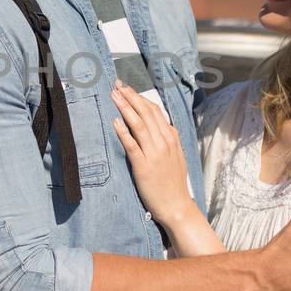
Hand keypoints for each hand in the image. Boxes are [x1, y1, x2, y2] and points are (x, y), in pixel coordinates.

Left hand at [109, 81, 197, 228]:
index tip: (128, 88)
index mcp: (171, 138)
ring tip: (114, 96)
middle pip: (145, 113)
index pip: (155, 111)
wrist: (176, 206)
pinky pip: (132, 145)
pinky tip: (115, 122)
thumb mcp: (176, 156)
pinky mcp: (144, 166)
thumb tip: (159, 125)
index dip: (140, 98)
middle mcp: (164, 142)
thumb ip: (168, 140)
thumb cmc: (173, 183)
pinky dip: (123, 132)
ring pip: (139, 125)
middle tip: (117, 84)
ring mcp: (154, 153)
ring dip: (125, 108)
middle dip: (130, 97)